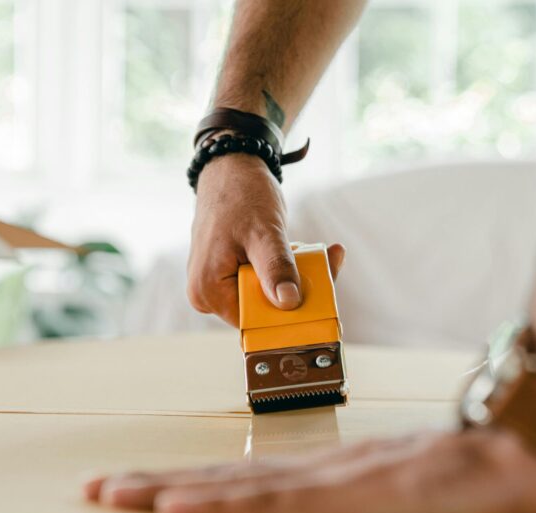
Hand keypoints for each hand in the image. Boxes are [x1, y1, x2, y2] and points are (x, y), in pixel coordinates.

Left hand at [86, 428, 535, 512]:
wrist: (525, 450)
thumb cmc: (477, 474)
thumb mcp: (414, 489)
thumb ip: (378, 495)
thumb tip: (347, 508)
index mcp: (330, 474)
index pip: (246, 481)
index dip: (189, 484)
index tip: (138, 488)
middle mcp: (319, 472)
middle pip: (222, 479)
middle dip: (153, 484)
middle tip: (92, 488)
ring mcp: (331, 480)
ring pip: (232, 488)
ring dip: (165, 490)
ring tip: (110, 494)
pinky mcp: (351, 494)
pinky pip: (274, 502)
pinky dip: (220, 503)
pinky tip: (178, 506)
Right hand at [187, 152, 345, 325]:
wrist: (231, 168)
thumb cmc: (241, 194)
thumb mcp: (263, 232)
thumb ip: (275, 268)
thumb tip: (289, 302)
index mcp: (208, 291)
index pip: (255, 321)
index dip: (290, 313)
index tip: (323, 294)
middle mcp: (208, 295)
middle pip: (263, 310)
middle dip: (298, 291)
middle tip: (328, 263)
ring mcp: (218, 285)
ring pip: (268, 296)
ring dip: (297, 278)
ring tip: (318, 252)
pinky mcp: (231, 275)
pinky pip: (264, 282)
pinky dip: (287, 269)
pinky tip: (303, 249)